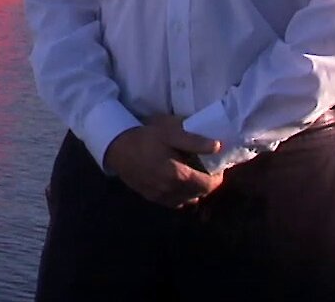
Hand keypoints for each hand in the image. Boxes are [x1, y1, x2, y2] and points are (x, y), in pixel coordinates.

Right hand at [101, 115, 224, 208]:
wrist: (115, 147)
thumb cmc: (144, 137)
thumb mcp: (170, 132)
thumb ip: (195, 141)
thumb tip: (218, 147)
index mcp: (178, 175)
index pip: (208, 186)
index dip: (217, 178)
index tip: (217, 168)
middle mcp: (171, 190)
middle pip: (199, 194)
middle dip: (205, 183)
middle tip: (204, 169)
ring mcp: (160, 196)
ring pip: (187, 200)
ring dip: (193, 191)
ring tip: (190, 176)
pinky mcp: (151, 197)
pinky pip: (174, 202)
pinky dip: (180, 195)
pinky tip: (176, 183)